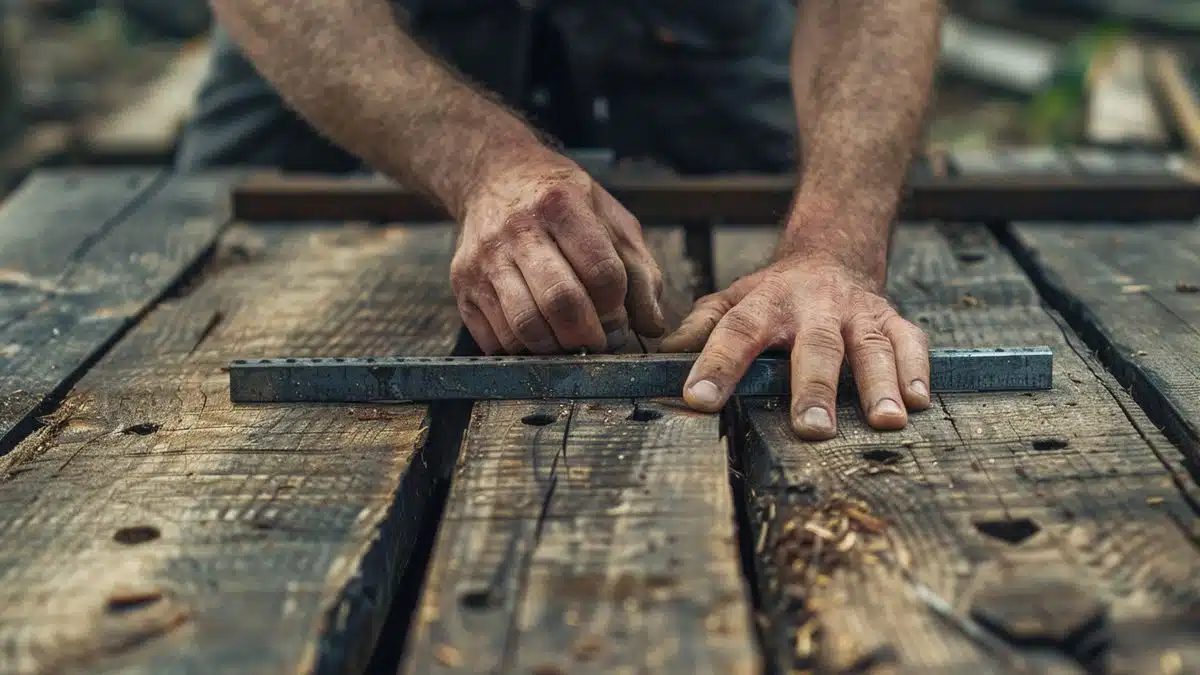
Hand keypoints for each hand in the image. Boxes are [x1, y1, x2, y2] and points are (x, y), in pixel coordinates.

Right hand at [451, 149, 665, 353]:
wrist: (494, 176)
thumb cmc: (562, 202)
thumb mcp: (611, 219)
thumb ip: (640, 271)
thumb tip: (652, 325)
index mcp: (561, 204)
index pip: (602, 273)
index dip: (617, 308)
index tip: (619, 319)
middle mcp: (518, 230)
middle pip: (561, 303)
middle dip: (588, 336)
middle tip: (597, 341)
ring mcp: (484, 260)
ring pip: (525, 328)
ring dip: (556, 349)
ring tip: (569, 341)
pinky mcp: (462, 286)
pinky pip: (495, 339)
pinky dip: (523, 351)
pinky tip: (538, 335)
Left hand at [659, 254, 930, 438]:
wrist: (832, 254)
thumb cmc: (774, 297)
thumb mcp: (731, 302)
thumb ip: (700, 329)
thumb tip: (659, 357)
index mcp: (765, 305)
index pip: (735, 332)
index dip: (716, 365)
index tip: (698, 399)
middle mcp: (815, 308)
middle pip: (815, 347)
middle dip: (815, 388)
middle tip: (812, 429)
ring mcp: (858, 314)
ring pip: (871, 347)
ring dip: (880, 384)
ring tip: (886, 421)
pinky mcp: (893, 321)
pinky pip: (911, 343)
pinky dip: (918, 370)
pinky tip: (919, 403)